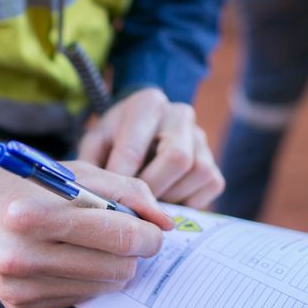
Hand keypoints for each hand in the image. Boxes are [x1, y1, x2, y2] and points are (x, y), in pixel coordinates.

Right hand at [0, 160, 172, 307]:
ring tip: (93, 245)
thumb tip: (167, 224)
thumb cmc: (30, 186)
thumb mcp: (78, 173)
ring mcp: (19, 288)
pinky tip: (66, 260)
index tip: (155, 230)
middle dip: (132, 252)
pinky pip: (80, 299)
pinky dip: (85, 280)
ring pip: (103, 288)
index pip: (119, 236)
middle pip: (118, 268)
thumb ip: (129, 192)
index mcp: (35, 214)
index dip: (149, 235)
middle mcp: (22, 256)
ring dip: (111, 267)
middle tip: (127, 236)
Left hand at [78, 88, 224, 208]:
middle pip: (178, 158)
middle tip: (135, 203)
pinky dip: (190, 200)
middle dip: (153, 188)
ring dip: (173, 195)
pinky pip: (211, 184)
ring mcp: (201, 137)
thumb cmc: (115, 138)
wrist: (141, 132)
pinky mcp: (214, 161)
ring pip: (198, 171)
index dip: (120, 181)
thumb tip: (98, 196)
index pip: (134, 150)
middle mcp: (180, 114)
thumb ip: (93, 164)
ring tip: (150, 200)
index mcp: (147, 103)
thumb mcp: (96, 143)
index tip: (110, 199)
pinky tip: (169, 199)